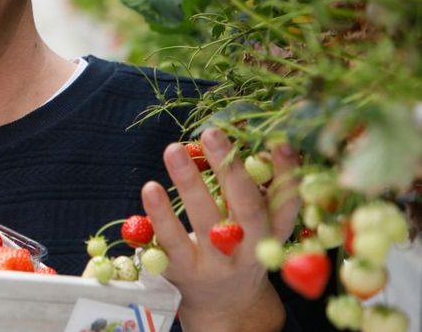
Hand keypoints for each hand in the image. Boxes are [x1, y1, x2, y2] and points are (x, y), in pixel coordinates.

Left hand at [141, 128, 300, 331]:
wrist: (225, 304)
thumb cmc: (241, 247)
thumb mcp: (262, 224)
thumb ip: (263, 188)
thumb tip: (263, 141)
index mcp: (274, 233)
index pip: (287, 203)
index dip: (287, 174)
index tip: (280, 140)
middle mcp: (249, 250)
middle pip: (245, 209)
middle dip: (230, 170)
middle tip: (212, 133)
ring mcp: (215, 263)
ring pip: (204, 221)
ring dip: (189, 183)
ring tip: (174, 149)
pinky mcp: (182, 270)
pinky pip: (169, 242)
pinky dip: (159, 214)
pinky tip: (150, 187)